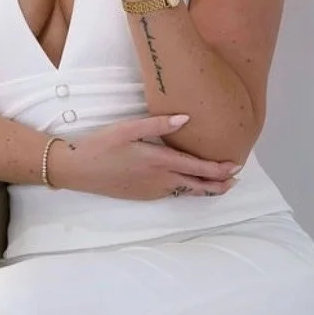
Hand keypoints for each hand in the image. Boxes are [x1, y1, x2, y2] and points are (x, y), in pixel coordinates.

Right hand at [46, 114, 239, 201]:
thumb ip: (159, 124)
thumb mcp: (128, 128)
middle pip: (197, 186)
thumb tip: (186, 118)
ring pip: (185, 192)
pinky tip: (187, 183)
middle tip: (235, 180)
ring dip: (203, 188)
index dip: (218, 169)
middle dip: (218, 184)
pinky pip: (171, 193)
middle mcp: (160, 180)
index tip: (235, 166)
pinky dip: (186, 190)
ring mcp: (152, 191)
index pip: (197, 168)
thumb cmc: (102, 146)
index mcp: (159, 162)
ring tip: (218, 184)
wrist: (78, 170)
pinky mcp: (143, 196)